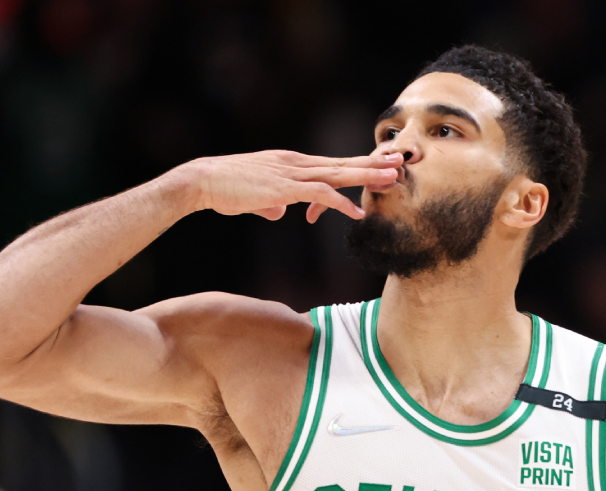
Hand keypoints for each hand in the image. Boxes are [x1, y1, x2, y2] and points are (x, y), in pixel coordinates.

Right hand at [186, 150, 401, 222]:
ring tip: (392, 180)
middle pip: (342, 163)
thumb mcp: (256, 197)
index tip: (381, 163)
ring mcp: (292, 174)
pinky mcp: (285, 188)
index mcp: (292, 164)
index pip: (332, 163)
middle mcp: (297, 164)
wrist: (204, 180)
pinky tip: (357, 212)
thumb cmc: (226, 189)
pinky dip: (341, 203)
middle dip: (373, 163)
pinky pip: (320, 195)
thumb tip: (279, 212)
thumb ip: (272, 203)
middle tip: (400, 162)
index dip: (358, 163)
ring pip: (338, 174)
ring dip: (366, 177)